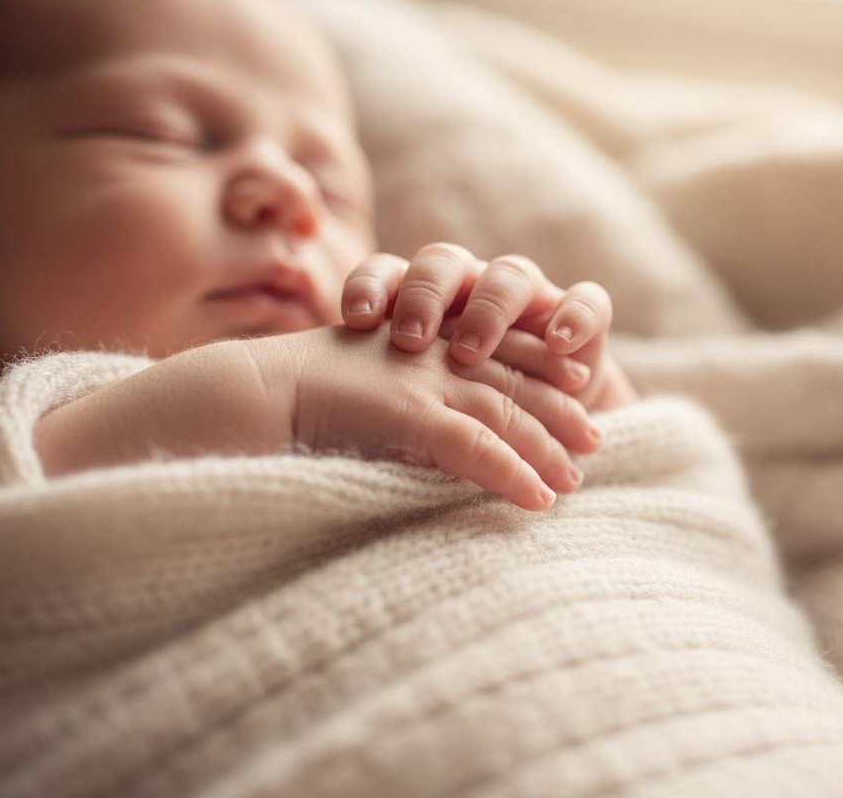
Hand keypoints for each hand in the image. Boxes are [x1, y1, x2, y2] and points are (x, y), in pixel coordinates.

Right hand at [37, 326, 598, 510]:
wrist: (245, 391)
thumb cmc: (299, 395)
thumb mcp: (366, 384)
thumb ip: (405, 395)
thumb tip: (433, 426)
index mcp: (424, 341)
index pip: (497, 352)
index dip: (542, 369)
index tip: (582, 390)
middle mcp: (429, 353)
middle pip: (511, 378)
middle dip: (558, 406)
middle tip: (597, 437)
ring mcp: (420, 378)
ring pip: (501, 410)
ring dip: (545, 446)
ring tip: (577, 481)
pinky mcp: (404, 410)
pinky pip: (471, 444)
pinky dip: (510, 472)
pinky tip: (539, 500)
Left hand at [341, 243, 635, 411]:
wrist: (544, 433)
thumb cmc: (462, 422)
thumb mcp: (416, 410)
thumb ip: (382, 399)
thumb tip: (311, 421)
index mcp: (422, 302)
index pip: (387, 275)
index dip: (369, 290)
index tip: (354, 321)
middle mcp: (472, 289)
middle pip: (442, 264)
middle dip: (424, 296)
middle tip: (410, 338)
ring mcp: (528, 299)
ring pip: (509, 274)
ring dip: (490, 309)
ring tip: (472, 352)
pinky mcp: (579, 317)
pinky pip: (587, 303)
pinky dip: (575, 318)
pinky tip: (562, 344)